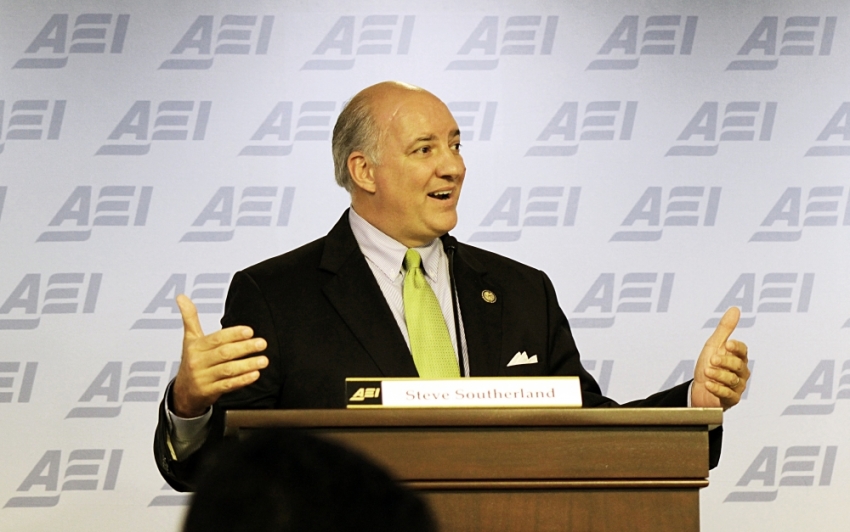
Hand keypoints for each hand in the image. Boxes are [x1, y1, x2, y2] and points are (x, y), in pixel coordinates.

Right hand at [171, 294, 267, 417]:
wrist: (183, 393)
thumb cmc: (191, 362)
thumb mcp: (189, 339)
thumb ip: (189, 318)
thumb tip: (181, 297)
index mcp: (196, 347)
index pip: (216, 339)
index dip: (233, 334)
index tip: (249, 331)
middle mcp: (198, 362)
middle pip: (224, 353)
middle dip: (245, 348)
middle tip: (262, 343)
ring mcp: (203, 378)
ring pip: (228, 370)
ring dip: (247, 365)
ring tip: (263, 360)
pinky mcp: (208, 392)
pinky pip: (227, 385)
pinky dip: (242, 381)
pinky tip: (255, 375)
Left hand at [691, 307, 749, 409]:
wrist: (698, 389)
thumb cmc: (708, 365)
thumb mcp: (713, 345)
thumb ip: (725, 329)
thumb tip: (735, 309)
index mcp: (738, 357)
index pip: (742, 351)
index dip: (736, 347)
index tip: (726, 344)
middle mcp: (740, 372)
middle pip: (738, 365)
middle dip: (725, 362)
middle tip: (712, 359)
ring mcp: (737, 386)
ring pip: (732, 380)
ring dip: (718, 375)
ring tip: (707, 372)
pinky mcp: (731, 399)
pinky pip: (728, 395)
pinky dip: (717, 389)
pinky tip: (708, 384)